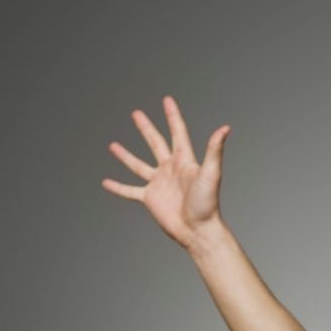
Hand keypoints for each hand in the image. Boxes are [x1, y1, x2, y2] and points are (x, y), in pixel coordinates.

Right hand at [102, 97, 230, 248]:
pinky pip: (130, 190)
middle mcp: (170, 169)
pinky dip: (118, 187)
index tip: (167, 100)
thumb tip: (225, 128)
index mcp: (184, 161)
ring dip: (126, 156)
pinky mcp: (150, 199)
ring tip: (112, 145)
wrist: (198, 230)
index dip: (172, 116)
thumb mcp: (211, 173)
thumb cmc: (208, 203)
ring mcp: (159, 184)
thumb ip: (214, 149)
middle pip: (155, 143)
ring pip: (138, 165)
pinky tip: (105, 182)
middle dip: (146, 128)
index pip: (177, 132)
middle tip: (136, 113)